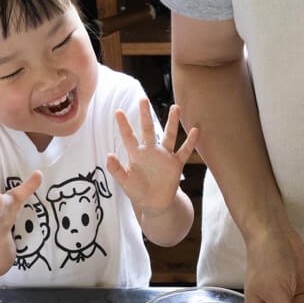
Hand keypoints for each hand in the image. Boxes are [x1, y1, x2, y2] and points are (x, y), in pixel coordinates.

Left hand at [105, 101, 198, 215]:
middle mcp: (151, 151)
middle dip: (146, 115)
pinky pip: (184, 151)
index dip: (124, 125)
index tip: (118, 112)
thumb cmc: (137, 191)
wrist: (154, 203)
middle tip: (143, 99)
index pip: (129, 137)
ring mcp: (164, 156)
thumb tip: (108, 156)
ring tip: (175, 107)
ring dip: (172, 122)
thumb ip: (116, 170)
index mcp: (136, 154)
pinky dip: (190, 142)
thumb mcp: (124, 182)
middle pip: (148, 129)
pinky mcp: (175, 164)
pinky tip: (195, 130)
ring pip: (169, 136)